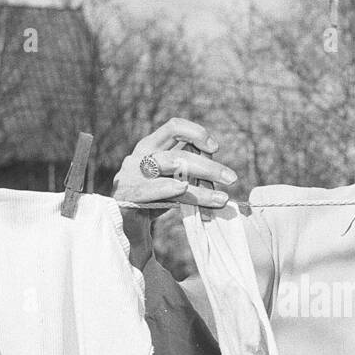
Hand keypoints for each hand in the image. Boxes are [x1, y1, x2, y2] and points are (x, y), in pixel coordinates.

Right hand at [113, 117, 239, 212]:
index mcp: (150, 146)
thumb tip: (219, 171)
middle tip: (231, 179)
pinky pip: (152, 189)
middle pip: (178, 155)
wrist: (123, 226)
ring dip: (199, 186)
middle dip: (208, 167)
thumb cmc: (151, 200)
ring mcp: (132, 175)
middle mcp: (140, 157)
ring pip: (169, 172)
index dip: (196, 133)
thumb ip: (189, 170)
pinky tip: (184, 190)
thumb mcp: (172, 180)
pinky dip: (169, 188)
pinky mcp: (128, 194)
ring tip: (221, 199)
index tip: (215, 148)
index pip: (174, 127)